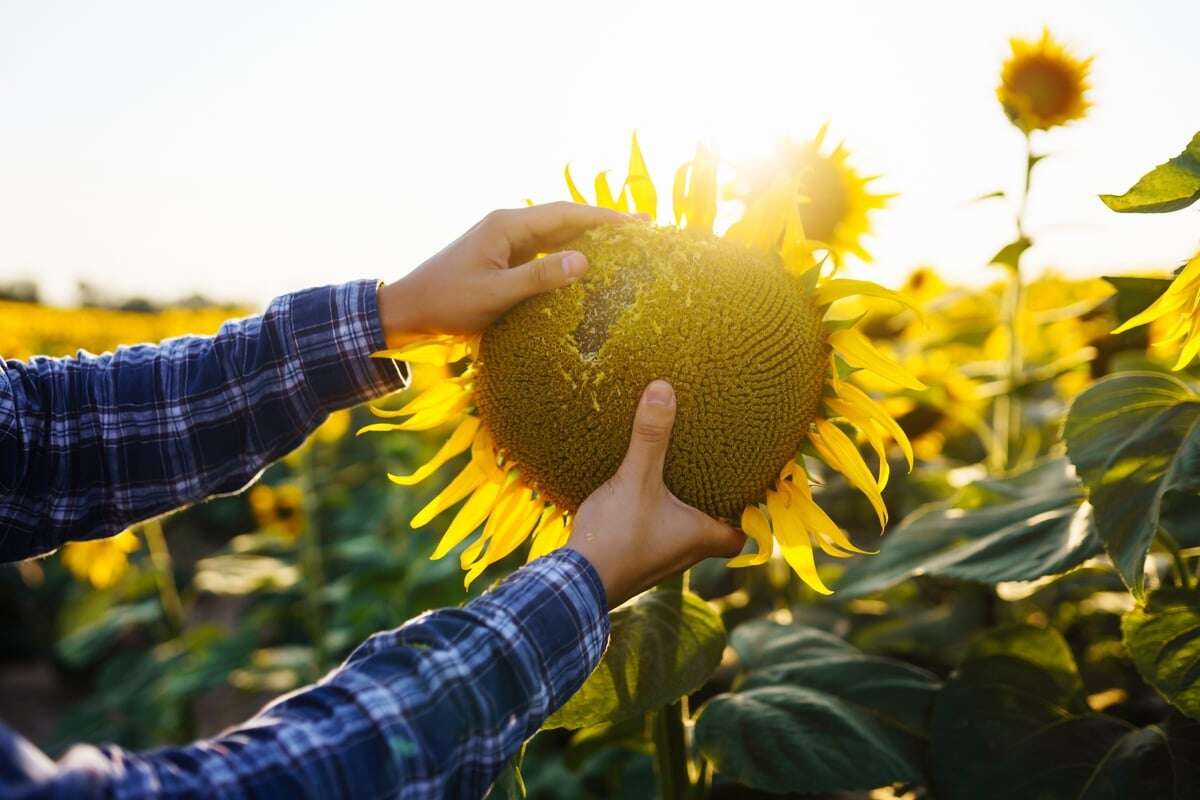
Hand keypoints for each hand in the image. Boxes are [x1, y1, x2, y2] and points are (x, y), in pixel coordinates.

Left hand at [377, 202, 631, 343]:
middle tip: (645, 231)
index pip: (566, 214)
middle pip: (566, 219)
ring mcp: (505, 242)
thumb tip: (584, 261)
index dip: (605, 217)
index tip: (640, 224)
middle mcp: (508, 226)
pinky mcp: (503, 258)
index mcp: (506, 225)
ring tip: (626, 247)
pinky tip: (588, 266)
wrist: (408, 309)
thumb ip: (538, 278)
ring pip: (556, 234)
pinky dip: (569, 254)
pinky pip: (544, 251)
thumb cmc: (447, 302)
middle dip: (604, 224)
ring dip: (589, 238)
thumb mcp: (494, 295)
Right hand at [567, 380, 746, 608]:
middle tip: (710, 474)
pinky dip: (652, 521)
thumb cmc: (618, 537)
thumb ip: (651, 436)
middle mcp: (684, 556)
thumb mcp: (637, 479)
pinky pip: (652, 539)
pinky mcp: (632, 563)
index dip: (748, 515)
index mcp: (700, 539)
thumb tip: (664, 389)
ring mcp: (657, 563)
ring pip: (680, 536)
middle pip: (713, 532)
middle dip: (712, 506)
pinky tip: (635, 501)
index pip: (742, 535)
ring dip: (680, 514)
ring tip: (674, 480)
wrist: (575, 584)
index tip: (747, 490)